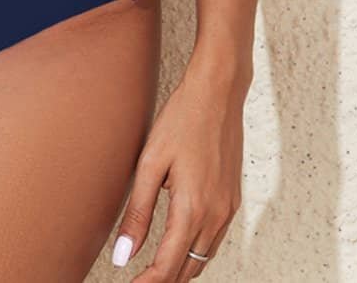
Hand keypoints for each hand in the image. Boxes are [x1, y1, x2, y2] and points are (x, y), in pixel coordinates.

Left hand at [111, 56, 246, 278]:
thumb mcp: (150, 163)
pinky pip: (214, 241)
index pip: (167, 268)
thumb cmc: (182, 120)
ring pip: (203, 259)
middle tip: (138, 280)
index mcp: (192, 209)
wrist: (218, 93)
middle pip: (188, 270)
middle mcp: (215, 216)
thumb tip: (123, 255)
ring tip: (153, 271)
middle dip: (163, 281)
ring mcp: (228, 210)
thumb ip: (137, 213)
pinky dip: (195, 252)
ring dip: (179, 270)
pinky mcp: (232, 200)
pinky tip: (178, 245)